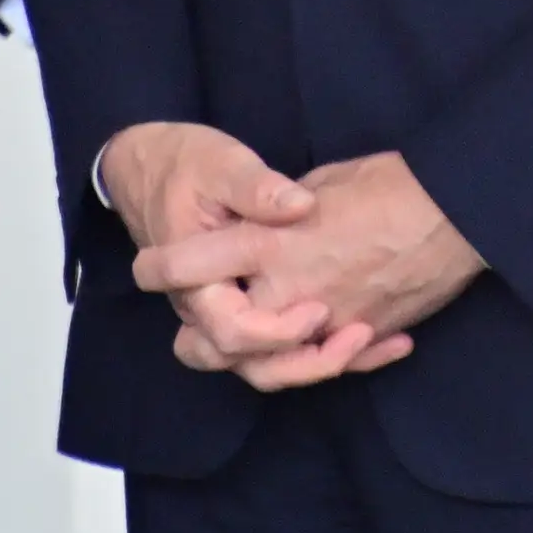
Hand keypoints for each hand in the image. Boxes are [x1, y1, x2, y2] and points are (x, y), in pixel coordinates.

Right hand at [99, 120, 383, 389]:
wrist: (152, 169)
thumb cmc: (186, 165)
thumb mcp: (220, 165)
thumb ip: (257, 188)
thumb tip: (301, 205)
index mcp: (194, 282)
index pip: (232, 332)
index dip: (277, 331)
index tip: (319, 309)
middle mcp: (205, 311)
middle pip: (250, 366)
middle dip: (306, 363)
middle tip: (357, 333)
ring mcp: (225, 315)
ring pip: (265, 368)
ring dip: (316, 364)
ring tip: (370, 340)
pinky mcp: (246, 310)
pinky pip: (280, 352)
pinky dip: (326, 352)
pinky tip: (380, 338)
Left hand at [137, 151, 480, 387]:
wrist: (456, 213)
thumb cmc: (389, 183)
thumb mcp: (322, 180)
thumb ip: (284, 212)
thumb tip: (272, 219)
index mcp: (270, 242)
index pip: (193, 264)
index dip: (161, 268)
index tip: (149, 267)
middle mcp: (290, 289)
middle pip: (220, 338)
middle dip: (198, 339)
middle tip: (190, 332)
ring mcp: (327, 320)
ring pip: (271, 366)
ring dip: (252, 362)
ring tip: (245, 350)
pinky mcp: (362, 335)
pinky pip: (328, 363)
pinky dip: (322, 360)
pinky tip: (324, 347)